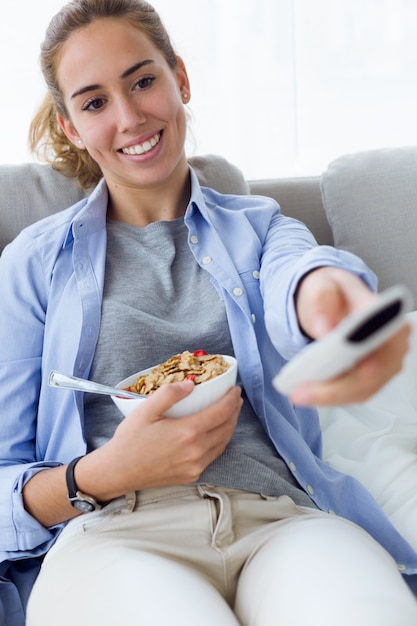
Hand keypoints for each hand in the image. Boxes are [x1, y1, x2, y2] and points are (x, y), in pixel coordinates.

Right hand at [83, 380, 242, 499]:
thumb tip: (190, 385)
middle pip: (226, 428)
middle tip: (235, 399)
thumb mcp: (145, 410)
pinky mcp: (191, 475)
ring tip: (229, 414)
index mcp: (187, 433)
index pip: (221, 412)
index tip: (235, 390)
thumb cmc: (129, 440)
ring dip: (229, 427)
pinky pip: (213, 456)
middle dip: (234, 411)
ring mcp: (195, 466)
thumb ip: (169, 394)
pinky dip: (219, 442)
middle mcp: (195, 451)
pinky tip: (215, 434)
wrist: (117, 471)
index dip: (232, 399)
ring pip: (223, 443)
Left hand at [292, 267, 410, 404]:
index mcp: (387, 315)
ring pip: (362, 389)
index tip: (355, 366)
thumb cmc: (333, 294)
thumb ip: (323, 300)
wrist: (331, 300)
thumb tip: (325, 326)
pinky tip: (308, 392)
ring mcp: (384, 363)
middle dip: (339, 386)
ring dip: (331, 395)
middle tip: (305, 390)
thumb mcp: (323, 285)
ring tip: (300, 393)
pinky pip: (353, 394)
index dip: (373, 355)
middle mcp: (392, 342)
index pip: (384, 338)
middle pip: (373, 373)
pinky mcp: (371, 378)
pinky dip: (331, 396)